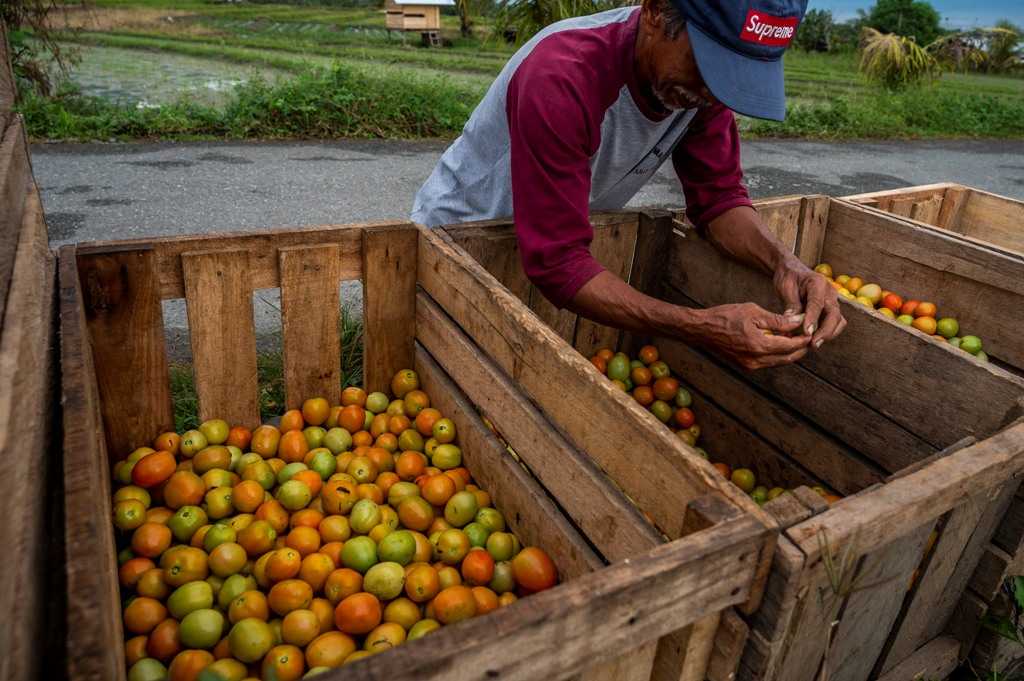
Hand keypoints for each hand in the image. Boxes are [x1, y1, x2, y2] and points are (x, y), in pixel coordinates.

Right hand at [686, 303, 812, 369]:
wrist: (700, 329)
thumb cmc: (724, 316)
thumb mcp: (753, 312)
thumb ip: (778, 320)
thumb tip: (799, 321)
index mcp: (759, 345)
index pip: (790, 345)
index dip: (803, 338)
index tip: (811, 330)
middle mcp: (756, 360)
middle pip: (788, 358)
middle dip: (800, 348)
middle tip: (809, 336)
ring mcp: (750, 365)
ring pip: (778, 361)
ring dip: (790, 352)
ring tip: (796, 338)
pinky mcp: (745, 366)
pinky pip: (768, 362)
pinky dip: (777, 354)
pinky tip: (779, 343)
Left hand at [772, 256, 846, 348]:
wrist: (792, 271)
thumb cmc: (788, 278)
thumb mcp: (786, 288)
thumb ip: (791, 305)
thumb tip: (792, 322)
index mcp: (817, 283)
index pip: (817, 303)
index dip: (813, 319)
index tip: (807, 333)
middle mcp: (829, 293)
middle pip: (834, 315)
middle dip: (825, 332)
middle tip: (813, 345)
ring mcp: (832, 302)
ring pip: (838, 321)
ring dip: (828, 335)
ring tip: (813, 345)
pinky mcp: (830, 310)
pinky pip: (834, 324)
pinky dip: (827, 333)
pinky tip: (814, 341)